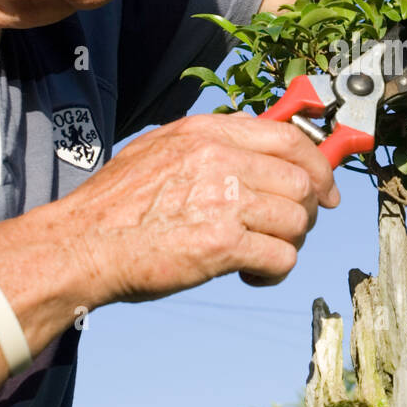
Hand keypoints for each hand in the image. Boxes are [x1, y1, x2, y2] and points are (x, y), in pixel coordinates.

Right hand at [52, 113, 339, 301]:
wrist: (81, 246)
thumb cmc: (115, 207)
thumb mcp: (159, 149)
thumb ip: (208, 144)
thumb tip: (254, 147)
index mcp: (206, 132)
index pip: (288, 137)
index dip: (318, 164)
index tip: (326, 189)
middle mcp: (220, 158)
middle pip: (302, 181)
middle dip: (306, 211)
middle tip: (289, 230)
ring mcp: (224, 200)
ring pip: (297, 220)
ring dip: (288, 243)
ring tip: (259, 254)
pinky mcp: (223, 244)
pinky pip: (282, 257)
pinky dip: (274, 271)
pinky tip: (249, 274)